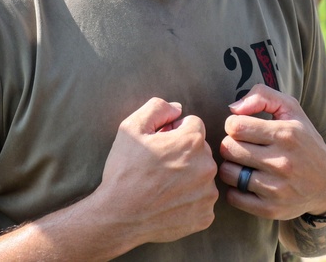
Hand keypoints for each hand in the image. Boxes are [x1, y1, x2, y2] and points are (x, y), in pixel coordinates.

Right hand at [90, 98, 218, 246]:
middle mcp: (207, 166)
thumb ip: (158, 108)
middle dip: (183, 154)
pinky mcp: (205, 216)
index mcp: (192, 141)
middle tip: (159, 168)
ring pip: (202, 176)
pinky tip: (169, 204)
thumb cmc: (124, 171)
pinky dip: (189, 202)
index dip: (174, 132)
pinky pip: (202, 201)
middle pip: (200, 151)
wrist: (117, 217)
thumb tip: (177, 109)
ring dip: (188, 178)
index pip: (193, 125)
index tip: (159, 146)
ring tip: (162, 188)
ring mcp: (208, 193)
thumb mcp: (131, 127)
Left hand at [218, 84, 325, 220]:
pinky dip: (235, 189)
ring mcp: (276, 188)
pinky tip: (246, 182)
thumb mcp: (292, 109)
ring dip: (231, 166)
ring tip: (243, 163)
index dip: (233, 125)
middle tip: (241, 146)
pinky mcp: (271, 209)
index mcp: (286, 134)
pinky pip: (233, 197)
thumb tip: (233, 108)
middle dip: (230, 144)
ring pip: (228, 172)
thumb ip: (262, 95)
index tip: (242, 129)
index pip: (235, 126)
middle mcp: (282, 162)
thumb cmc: (304, 140)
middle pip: (228, 148)